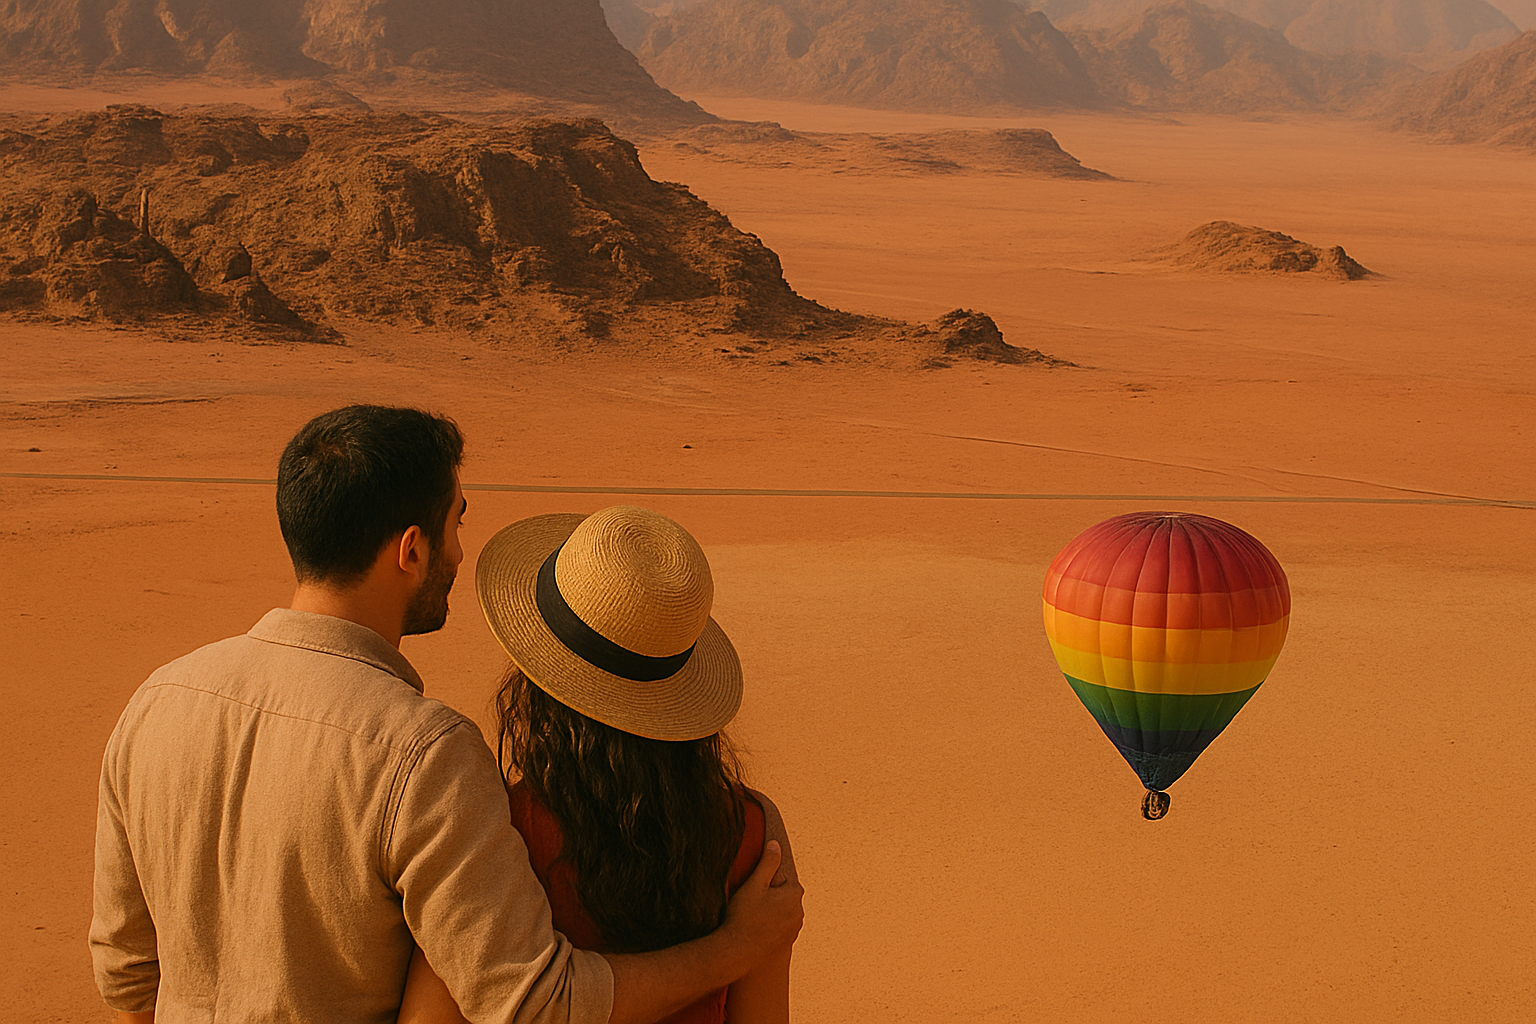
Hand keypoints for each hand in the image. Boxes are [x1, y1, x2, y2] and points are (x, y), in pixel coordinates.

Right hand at [721, 841, 803, 961]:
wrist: (738, 953)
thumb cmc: (744, 916)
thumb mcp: (754, 884)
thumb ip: (767, 862)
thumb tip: (776, 844)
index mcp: (795, 895)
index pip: (784, 878)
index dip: (766, 882)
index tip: (754, 890)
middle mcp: (799, 913)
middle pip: (784, 895)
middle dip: (769, 896)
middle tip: (750, 903)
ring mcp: (794, 930)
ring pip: (781, 912)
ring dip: (769, 911)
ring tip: (750, 917)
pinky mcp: (786, 943)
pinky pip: (778, 927)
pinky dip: (769, 926)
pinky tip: (754, 930)